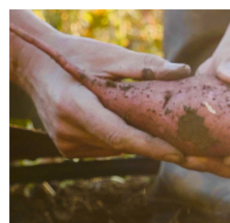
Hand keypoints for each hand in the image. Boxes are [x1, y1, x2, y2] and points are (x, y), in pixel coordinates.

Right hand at [11, 30, 190, 162]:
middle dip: (155, 143)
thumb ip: (145, 66)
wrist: (36, 66)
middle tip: (189, 143)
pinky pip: (107, 148)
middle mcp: (68, 132)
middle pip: (123, 145)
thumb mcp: (109, 56)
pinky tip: (130, 125)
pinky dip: (122, 139)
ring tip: (162, 128)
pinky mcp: (68, 150)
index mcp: (76, 108)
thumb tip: (183, 71)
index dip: (153, 147)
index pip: (121, 136)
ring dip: (138, 140)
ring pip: (117, 149)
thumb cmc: (76, 56)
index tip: (182, 154)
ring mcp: (67, 144)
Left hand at [183, 38, 229, 180]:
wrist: (229, 64)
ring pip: (224, 170)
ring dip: (201, 166)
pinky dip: (189, 155)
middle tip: (192, 158)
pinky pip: (208, 158)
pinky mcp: (220, 146)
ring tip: (177, 154)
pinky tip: (168, 145)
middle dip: (220, 167)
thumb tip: (228, 75)